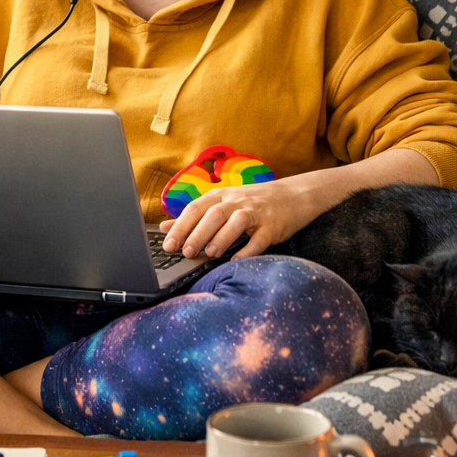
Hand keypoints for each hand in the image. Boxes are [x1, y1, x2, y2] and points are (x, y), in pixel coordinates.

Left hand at [160, 177, 315, 260]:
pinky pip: (260, 239)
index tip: (168, 245)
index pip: (195, 208)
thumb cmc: (252, 202)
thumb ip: (194, 217)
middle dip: (197, 234)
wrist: (293, 196)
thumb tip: (163, 227)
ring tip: (210, 254)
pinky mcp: (273, 225)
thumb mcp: (222, 203)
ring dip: (221, 238)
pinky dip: (247, 251)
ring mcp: (256, 212)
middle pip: (213, 214)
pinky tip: (236, 261)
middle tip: (186, 252)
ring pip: (236, 221)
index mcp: (220, 195)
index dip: (180, 226)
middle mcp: (236, 200)